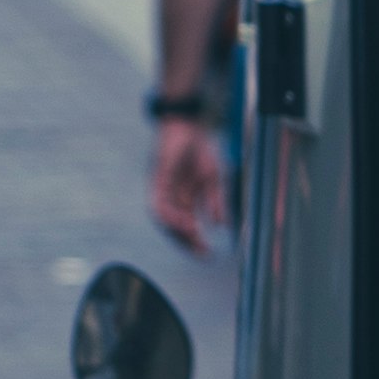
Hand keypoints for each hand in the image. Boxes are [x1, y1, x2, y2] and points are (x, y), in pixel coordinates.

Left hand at [151, 111, 226, 254]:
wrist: (187, 125)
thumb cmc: (198, 150)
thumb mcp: (213, 180)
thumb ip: (216, 203)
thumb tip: (222, 226)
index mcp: (183, 200)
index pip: (186, 227)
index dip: (195, 242)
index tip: (207, 254)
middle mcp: (170, 198)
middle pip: (173, 228)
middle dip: (186, 242)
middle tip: (201, 252)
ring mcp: (162, 190)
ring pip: (163, 219)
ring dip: (177, 231)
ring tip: (193, 238)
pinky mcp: (157, 180)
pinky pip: (159, 204)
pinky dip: (170, 215)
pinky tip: (183, 222)